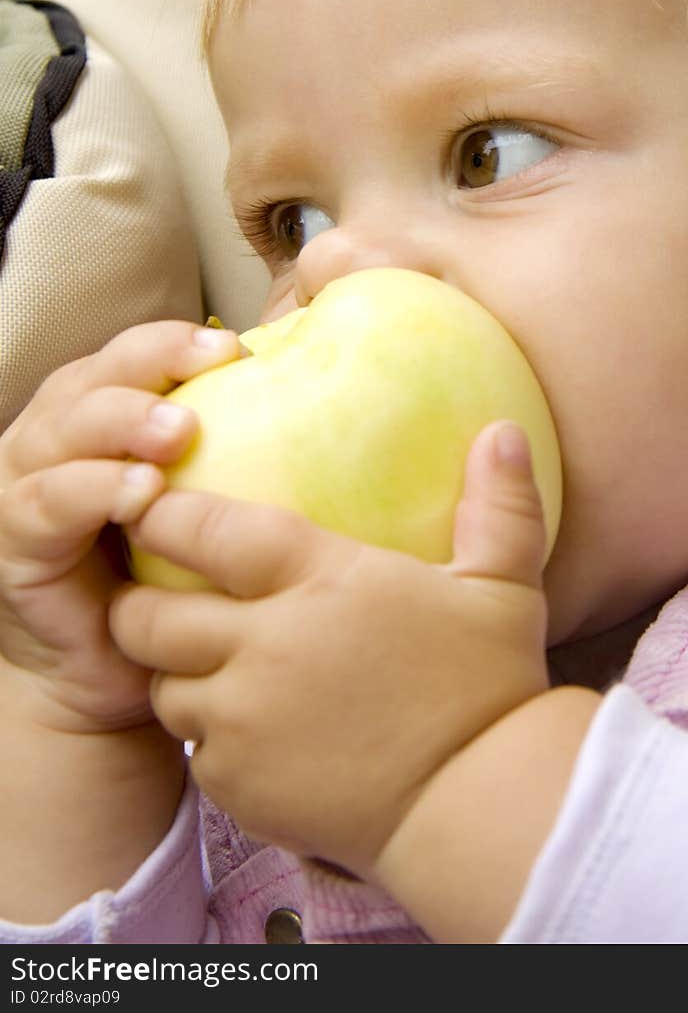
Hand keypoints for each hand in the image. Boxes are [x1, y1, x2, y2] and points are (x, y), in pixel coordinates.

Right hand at [0, 320, 244, 732]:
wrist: (108, 670)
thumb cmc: (170, 577)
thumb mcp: (206, 506)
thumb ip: (237, 456)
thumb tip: (331, 418)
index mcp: (102, 411)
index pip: (135, 356)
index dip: (178, 342)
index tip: (238, 347)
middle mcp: (58, 435)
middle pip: (99, 376)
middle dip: (156, 361)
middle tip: (214, 363)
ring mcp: (29, 481)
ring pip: (69, 428)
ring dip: (126, 422)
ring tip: (182, 433)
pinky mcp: (15, 536)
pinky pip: (50, 502)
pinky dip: (94, 489)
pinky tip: (142, 495)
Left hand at [109, 420, 550, 876]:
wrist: (477, 805)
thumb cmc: (491, 686)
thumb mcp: (505, 587)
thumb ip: (499, 505)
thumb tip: (505, 432)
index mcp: (320, 582)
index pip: (206, 531)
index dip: (165, 516)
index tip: (151, 506)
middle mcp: (265, 646)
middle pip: (148, 617)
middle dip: (138, 603)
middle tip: (152, 594)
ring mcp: (243, 721)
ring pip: (164, 689)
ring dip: (175, 674)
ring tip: (202, 665)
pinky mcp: (238, 783)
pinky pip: (196, 753)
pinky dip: (211, 739)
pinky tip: (249, 731)